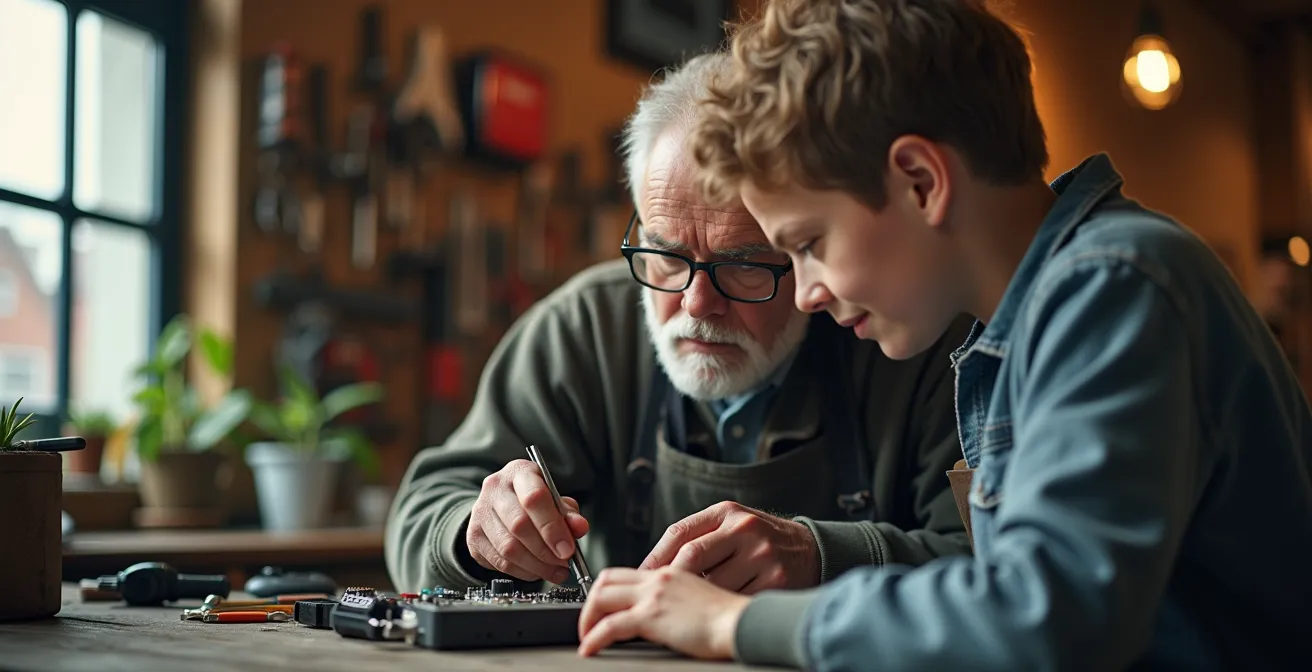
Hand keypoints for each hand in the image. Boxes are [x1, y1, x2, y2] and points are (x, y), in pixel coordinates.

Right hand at [466, 459, 589, 582]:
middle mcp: (495, 489)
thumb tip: (580, 528)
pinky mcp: (473, 537)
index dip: (552, 527)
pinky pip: (499, 562)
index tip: (567, 549)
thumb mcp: (554, 499)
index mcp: (519, 472)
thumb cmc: (533, 500)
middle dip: (546, 551)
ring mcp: (480, 513)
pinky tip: (536, 571)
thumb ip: (569, 514)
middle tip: (564, 563)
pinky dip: (522, 572)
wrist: (500, 503)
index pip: (534, 498)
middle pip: (519, 525)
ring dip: (536, 566)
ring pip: (508, 548)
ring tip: (555, 571)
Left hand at [577, 566, 749, 658]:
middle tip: (588, 621)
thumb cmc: (731, 616)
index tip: (603, 608)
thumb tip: (664, 614)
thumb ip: (679, 597)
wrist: (743, 622)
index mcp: (671, 571)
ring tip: (586, 637)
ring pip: (602, 597)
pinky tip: (591, 648)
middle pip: (608, 578)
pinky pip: (610, 625)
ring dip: (587, 619)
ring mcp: (654, 593)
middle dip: (590, 600)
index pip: (627, 572)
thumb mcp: (702, 596)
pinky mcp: (652, 615)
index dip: (609, 590)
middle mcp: (659, 577)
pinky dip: (594, 637)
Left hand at [640, 501, 819, 593]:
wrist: (810, 549)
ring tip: (692, 604)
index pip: (680, 532)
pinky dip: (722, 609)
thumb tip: (655, 568)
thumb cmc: (760, 540)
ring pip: (712, 584)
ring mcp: (762, 555)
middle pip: (692, 557)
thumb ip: (699, 537)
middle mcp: (745, 529)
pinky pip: (736, 600)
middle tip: (659, 597)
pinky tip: (720, 610)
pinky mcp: (776, 581)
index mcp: (728, 512)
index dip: (656, 557)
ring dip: (698, 598)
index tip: (643, 577)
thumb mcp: (732, 524)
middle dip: (672, 580)